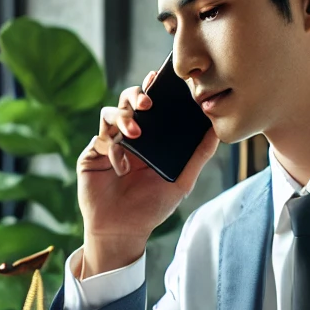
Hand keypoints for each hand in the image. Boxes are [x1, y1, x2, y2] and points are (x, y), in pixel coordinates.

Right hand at [77, 72, 218, 276]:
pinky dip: (114, 150)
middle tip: (148, 103)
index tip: (161, 77)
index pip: (151, 105)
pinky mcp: (92, 155)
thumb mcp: (181, 182)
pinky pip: (101, 140)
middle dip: (136, 95)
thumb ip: (198, 156)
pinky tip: (122, 169)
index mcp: (149, 138)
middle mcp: (128, 136)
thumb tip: (216, 130)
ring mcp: (109, 144)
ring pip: (110, 113)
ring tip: (136, 133)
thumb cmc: (151, 208)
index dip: (154, 88)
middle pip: (128, 101)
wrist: (123, 231)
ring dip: (124, 117)